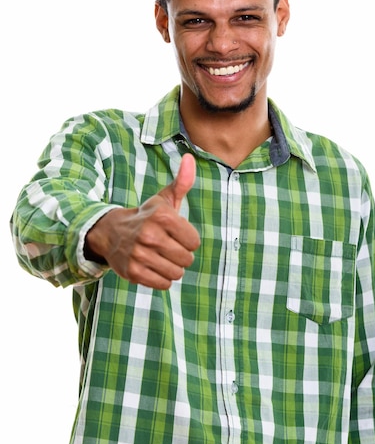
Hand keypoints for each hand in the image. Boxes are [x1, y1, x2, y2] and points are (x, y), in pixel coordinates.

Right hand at [85, 153, 199, 288]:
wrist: (111, 232)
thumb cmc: (147, 216)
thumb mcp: (164, 199)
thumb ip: (182, 182)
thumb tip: (190, 158)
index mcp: (162, 216)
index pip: (194, 242)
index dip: (188, 240)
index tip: (176, 234)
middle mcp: (150, 235)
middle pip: (187, 259)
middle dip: (181, 255)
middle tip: (168, 247)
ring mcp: (140, 255)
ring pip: (176, 273)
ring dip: (172, 268)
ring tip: (160, 257)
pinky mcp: (133, 272)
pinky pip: (163, 284)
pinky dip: (162, 279)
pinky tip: (153, 267)